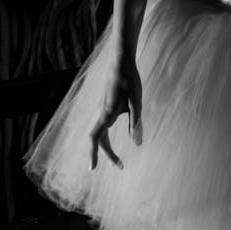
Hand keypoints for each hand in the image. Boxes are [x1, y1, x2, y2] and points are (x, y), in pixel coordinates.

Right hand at [89, 55, 142, 170]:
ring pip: (101, 133)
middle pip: (99, 139)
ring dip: (108, 147)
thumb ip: (136, 123)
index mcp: (106, 114)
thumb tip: (137, 144)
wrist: (122, 60)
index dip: (93, 154)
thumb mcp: (137, 104)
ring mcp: (102, 110)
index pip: (95, 138)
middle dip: (107, 154)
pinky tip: (116, 138)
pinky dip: (107, 137)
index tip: (92, 169)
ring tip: (118, 161)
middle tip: (121, 166)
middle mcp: (101, 113)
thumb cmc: (130, 81)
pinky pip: (104, 126)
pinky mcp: (106, 106)